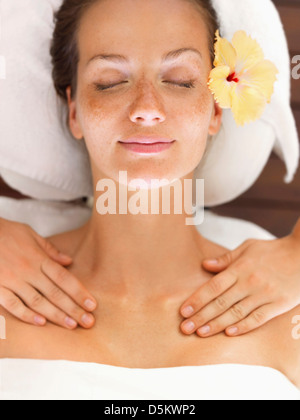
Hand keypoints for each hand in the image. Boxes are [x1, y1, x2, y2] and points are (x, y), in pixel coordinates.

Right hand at [0, 218, 96, 328]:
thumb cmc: (6, 232)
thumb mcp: (30, 234)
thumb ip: (50, 250)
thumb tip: (69, 261)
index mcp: (39, 258)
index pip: (64, 278)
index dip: (79, 292)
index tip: (92, 304)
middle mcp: (28, 270)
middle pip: (55, 293)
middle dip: (73, 308)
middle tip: (88, 322)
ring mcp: (12, 280)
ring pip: (37, 301)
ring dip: (55, 315)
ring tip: (71, 325)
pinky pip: (12, 304)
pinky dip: (26, 314)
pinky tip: (40, 323)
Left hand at [180, 235, 299, 336]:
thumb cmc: (273, 250)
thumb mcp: (248, 248)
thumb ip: (226, 258)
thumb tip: (204, 264)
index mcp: (240, 268)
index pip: (214, 286)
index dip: (197, 299)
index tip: (183, 311)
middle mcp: (250, 282)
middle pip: (221, 302)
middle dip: (201, 316)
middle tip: (185, 328)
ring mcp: (265, 294)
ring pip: (237, 313)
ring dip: (217, 324)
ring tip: (201, 333)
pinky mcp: (278, 304)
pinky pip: (258, 318)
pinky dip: (244, 327)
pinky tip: (229, 333)